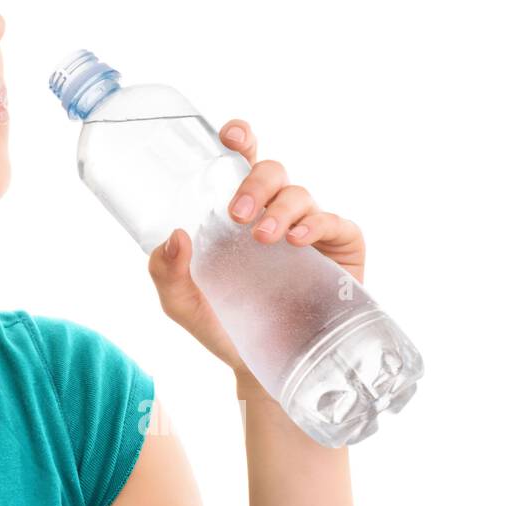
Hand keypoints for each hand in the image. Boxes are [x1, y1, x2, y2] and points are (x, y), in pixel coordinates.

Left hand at [146, 119, 365, 388]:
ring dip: (280, 208)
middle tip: (235, 215)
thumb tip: (173, 236)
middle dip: (253, 183)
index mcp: (236, 213)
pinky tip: (297, 241)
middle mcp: (273, 213)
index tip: (230, 136)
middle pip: (271, 171)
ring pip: (300, 193)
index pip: (240, 163)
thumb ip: (166, 272)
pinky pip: (334, 222)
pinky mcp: (340, 250)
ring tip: (262, 238)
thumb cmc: (222, 326)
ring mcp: (310, 229)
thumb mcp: (182, 303)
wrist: (262, 369)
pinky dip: (315, 224)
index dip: (240, 139)